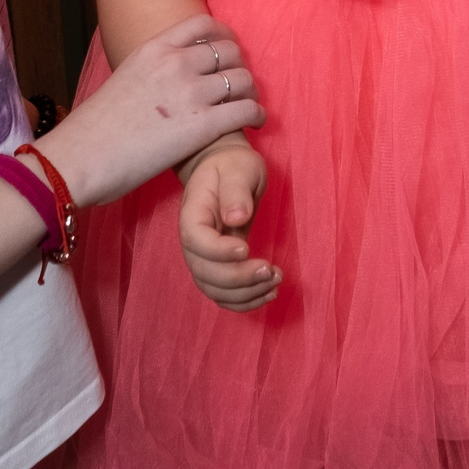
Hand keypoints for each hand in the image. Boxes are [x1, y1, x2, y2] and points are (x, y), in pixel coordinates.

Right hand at [38, 16, 262, 209]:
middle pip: (229, 50)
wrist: (78, 159)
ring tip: (250, 104)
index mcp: (153, 49)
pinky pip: (246, 109)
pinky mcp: (202, 125)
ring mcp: (190, 93)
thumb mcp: (123, 80)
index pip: (203, 25)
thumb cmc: (93, 130)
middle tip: (239, 84)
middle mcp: (175, 63)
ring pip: (242, 78)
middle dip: (239, 66)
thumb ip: (150, 72)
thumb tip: (163, 81)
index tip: (228, 49)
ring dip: (251, 91)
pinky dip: (257, 114)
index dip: (224, 35)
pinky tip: (256, 122)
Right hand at [179, 136, 279, 309]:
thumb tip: (237, 218)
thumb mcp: (238, 168)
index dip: (218, 251)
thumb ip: (236, 191)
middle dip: (237, 278)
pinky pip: (224, 294)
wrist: (226, 172)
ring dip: (244, 294)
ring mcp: (204, 258)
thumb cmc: (232, 167)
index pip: (195, 240)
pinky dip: (244, 301)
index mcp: (193, 214)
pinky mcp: (218, 267)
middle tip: (270, 269)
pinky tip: (268, 293)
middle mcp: (194, 241)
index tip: (246, 249)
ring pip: (214, 289)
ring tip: (275, 281)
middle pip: (203, 272)